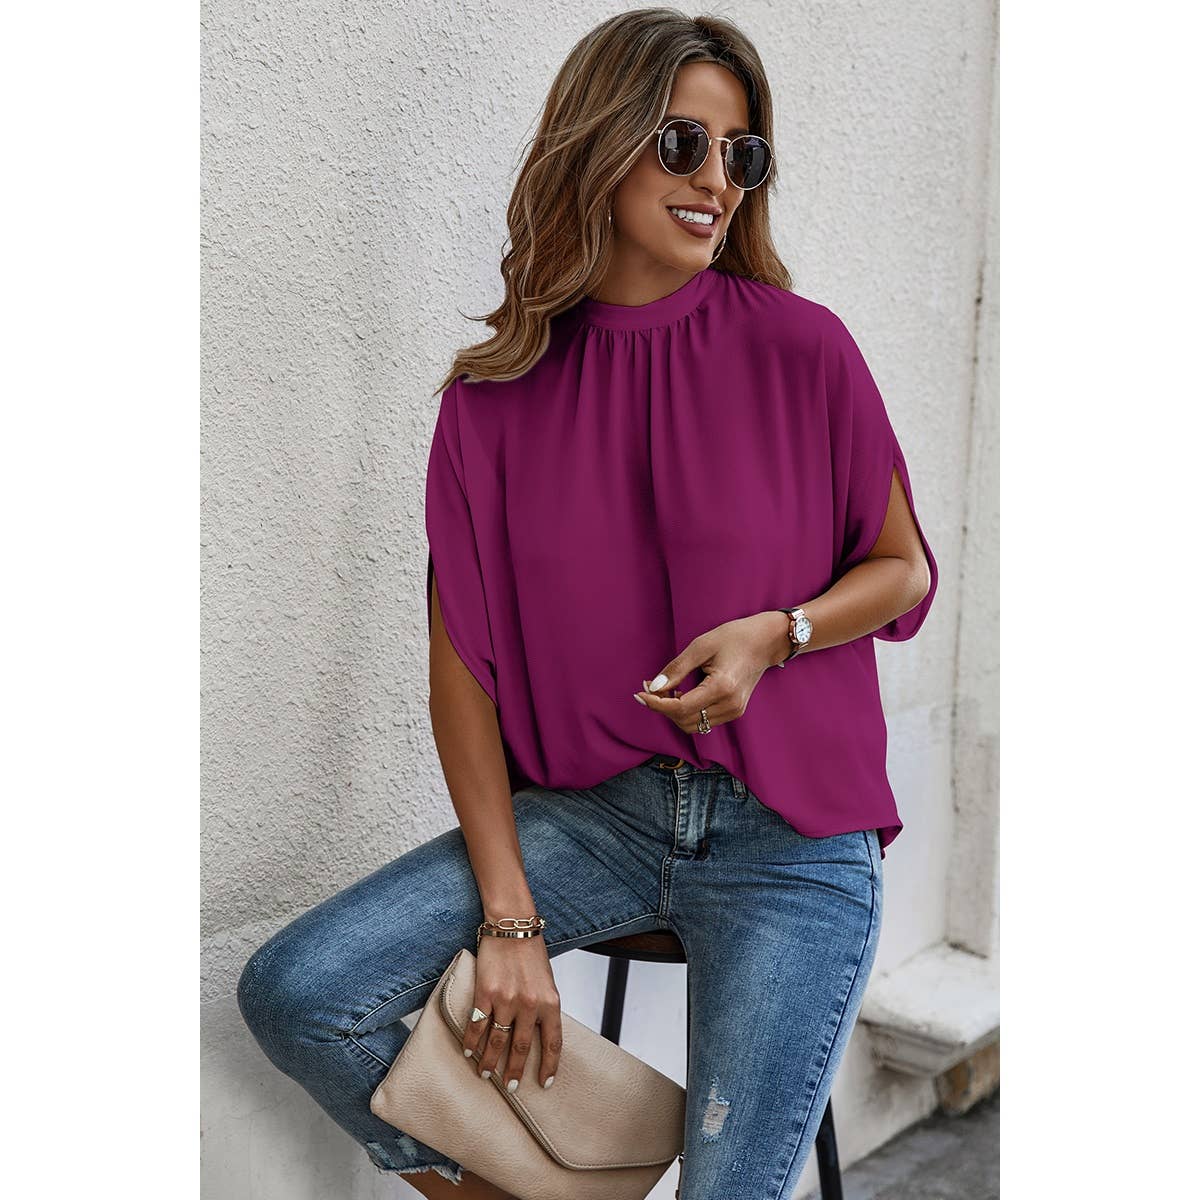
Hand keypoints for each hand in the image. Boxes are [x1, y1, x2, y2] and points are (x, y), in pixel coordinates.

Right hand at [462, 934, 561, 1092]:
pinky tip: (469, 1052)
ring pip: (497, 1040)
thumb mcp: (547, 980)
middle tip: (512, 1087)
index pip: (553, 1043)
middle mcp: (530, 1004)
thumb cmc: (531, 952)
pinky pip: (477, 1024)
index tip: (545, 1083)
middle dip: (515, 1070)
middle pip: (521, 1047)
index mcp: (550, 1001)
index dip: (549, 1066)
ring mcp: (506, 999)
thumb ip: (544, 1006)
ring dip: (490, 1061)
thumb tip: (538, 1034)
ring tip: (486, 1074)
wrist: (512, 924)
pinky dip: (472, 1041)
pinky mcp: (485, 992)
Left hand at [633, 612, 783, 733]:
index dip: (656, 703)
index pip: (680, 708)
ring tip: (664, 690)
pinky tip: (680, 694)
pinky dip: (686, 712)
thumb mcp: (702, 646)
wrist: (766, 641)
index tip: (640, 693)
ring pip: (693, 725)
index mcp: (722, 687)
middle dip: (662, 707)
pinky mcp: (734, 711)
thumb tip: (654, 686)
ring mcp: (734, 711)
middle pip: (684, 720)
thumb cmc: (735, 637)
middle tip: (649, 687)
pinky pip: (703, 720)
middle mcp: (730, 705)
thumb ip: (677, 668)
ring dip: (673, 712)